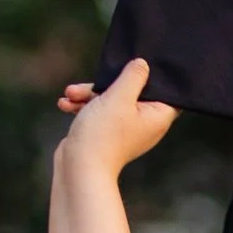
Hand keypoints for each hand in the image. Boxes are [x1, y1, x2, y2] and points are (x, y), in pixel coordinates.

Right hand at [55, 55, 177, 178]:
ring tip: (70, 94)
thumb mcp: (120, 96)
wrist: (78, 168)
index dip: (156, 76)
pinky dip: (83, 106)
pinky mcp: (107, 132)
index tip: (141, 63)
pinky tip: (65, 103)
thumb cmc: (103, 135)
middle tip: (93, 82)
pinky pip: (99, 111)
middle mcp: (145, 123)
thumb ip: (134, 76)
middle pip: (133, 90)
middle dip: (108, 83)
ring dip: (88, 94)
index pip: (167, 91)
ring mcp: (125, 129)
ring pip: (111, 99)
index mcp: (157, 116)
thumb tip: (143, 64)